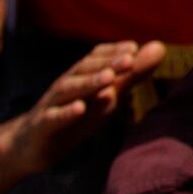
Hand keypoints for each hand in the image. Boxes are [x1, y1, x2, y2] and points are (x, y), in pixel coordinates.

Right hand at [3, 40, 165, 175]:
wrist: (33, 145)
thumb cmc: (77, 115)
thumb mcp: (108, 96)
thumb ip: (132, 74)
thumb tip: (159, 48)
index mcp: (81, 76)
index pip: (96, 57)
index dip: (114, 52)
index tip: (134, 48)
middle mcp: (66, 85)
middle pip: (84, 70)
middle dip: (107, 63)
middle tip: (130, 58)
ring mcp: (52, 104)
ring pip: (68, 89)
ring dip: (88, 82)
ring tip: (109, 78)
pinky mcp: (43, 126)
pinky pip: (53, 118)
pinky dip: (66, 112)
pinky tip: (80, 109)